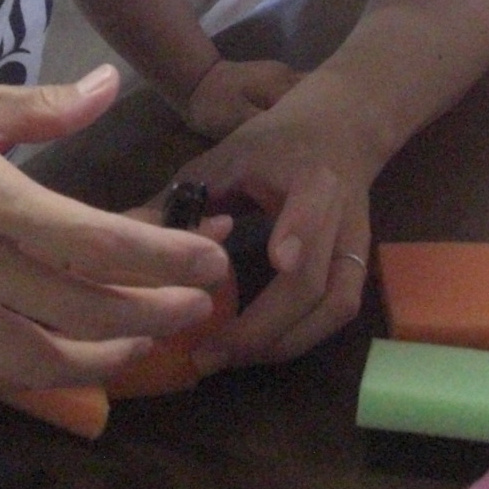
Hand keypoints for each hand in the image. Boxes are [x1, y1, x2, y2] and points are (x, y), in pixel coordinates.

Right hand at [0, 65, 231, 398]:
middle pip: (81, 310)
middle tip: (201, 304)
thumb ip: (41, 106)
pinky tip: (62, 362)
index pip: (94, 243)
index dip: (164, 258)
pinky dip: (33, 379)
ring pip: (37, 360)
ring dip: (105, 359)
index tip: (211, 260)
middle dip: (156, 313)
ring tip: (144, 339)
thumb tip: (111, 89)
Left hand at [170, 67, 378, 374]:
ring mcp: (357, 245)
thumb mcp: (229, 154)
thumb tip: (128, 234)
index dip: (299, 233)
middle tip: (208, 352)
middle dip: (262, 326)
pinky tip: (259, 350)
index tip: (277, 261)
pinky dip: (300, 338)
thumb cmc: (276, 140)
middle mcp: (342, 215)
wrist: (340, 129)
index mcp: (310, 176)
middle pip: (315, 280)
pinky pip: (338, 313)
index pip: (313, 207)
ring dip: (282, 343)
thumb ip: (187, 195)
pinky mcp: (360, 266)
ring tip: (228, 359)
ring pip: (334, 307)